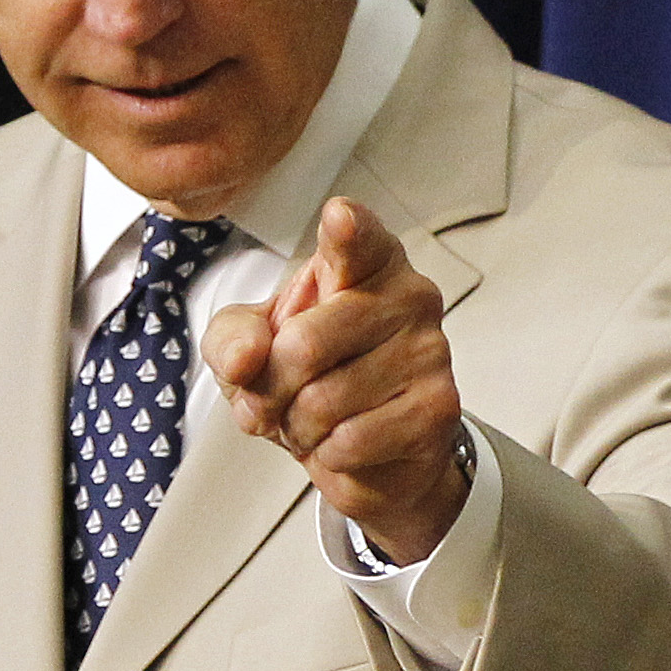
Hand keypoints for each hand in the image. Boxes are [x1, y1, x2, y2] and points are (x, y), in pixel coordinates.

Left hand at [206, 197, 466, 563]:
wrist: (367, 448)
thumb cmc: (310, 376)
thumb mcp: (248, 346)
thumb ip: (232, 339)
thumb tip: (247, 361)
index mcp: (365, 262)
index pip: (356, 239)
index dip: (344, 230)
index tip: (338, 217)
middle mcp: (409, 296)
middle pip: (303, 345)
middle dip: (269, 388)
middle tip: (274, 396)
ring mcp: (431, 352)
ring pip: (323, 401)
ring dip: (298, 426)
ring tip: (312, 419)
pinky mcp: (439, 408)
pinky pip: (351, 440)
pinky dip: (329, 453)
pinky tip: (343, 441)